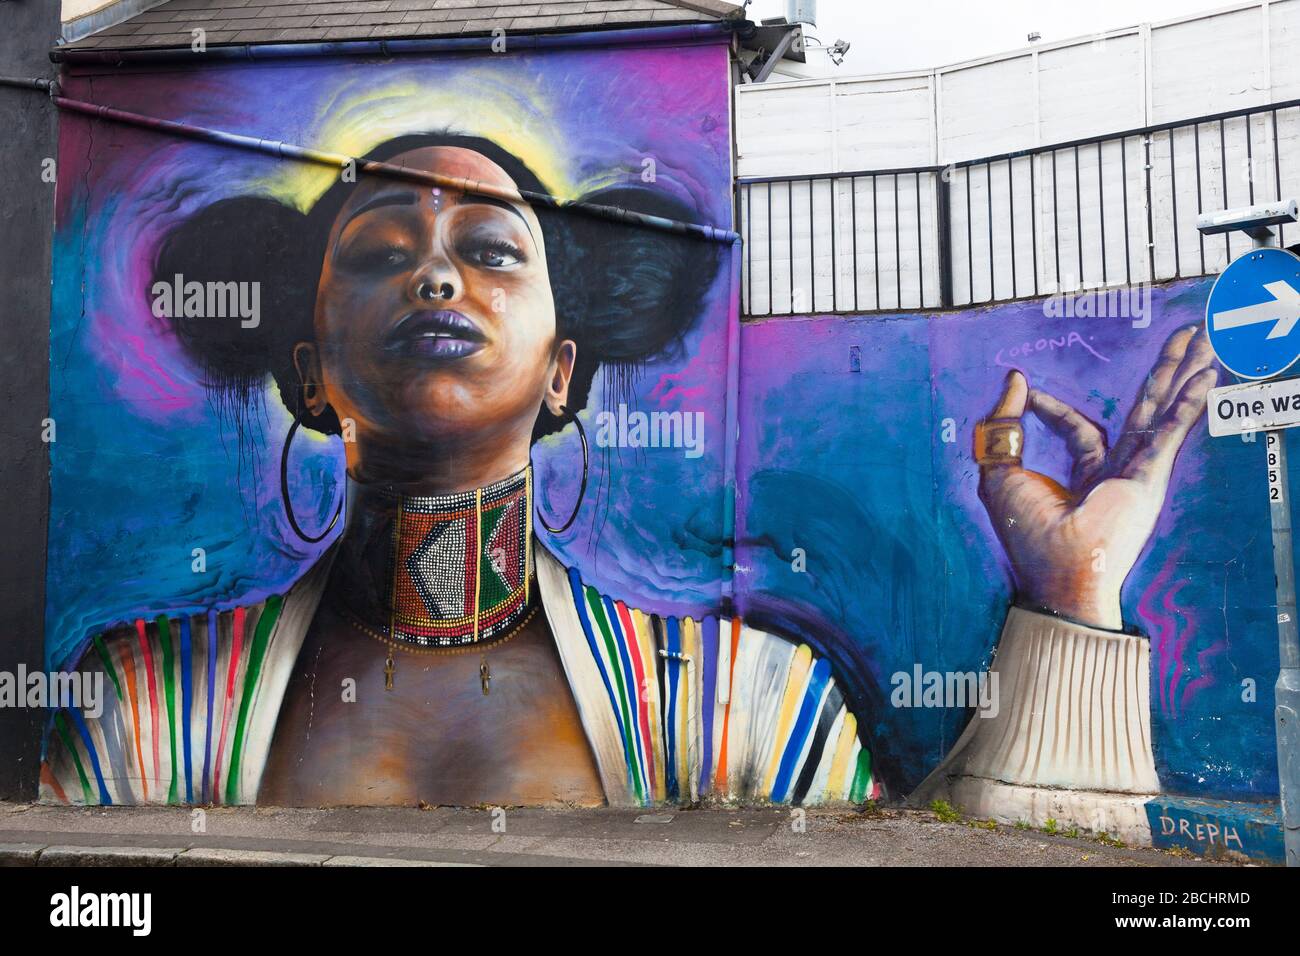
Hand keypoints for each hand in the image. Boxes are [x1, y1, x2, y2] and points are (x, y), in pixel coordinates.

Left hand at [977, 325, 1215, 629]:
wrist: (1056, 570)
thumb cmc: (1027, 533)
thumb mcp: (999, 470)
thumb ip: (1003, 424)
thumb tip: (1015, 380)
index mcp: (1083, 474)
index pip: (1077, 428)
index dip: (1052, 407)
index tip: (1026, 390)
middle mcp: (1118, 469)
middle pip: (1144, 408)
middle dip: (1163, 371)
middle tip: (1184, 336)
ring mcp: (1138, 471)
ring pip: (1163, 408)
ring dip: (1185, 373)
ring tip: (1205, 340)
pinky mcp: (1149, 475)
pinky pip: (1170, 429)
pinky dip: (1188, 402)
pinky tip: (1207, 376)